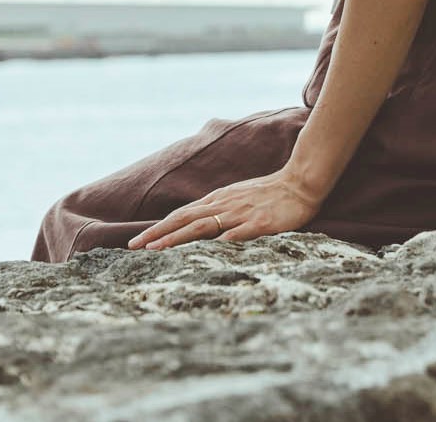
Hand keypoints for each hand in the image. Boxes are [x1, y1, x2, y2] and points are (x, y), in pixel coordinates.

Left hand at [128, 169, 325, 249]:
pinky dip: (220, 241)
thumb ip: (218, 209)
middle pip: (184, 219)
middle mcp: (225, 205)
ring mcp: (242, 214)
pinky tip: (205, 252)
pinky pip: (238, 233)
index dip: (160, 227)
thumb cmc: (271, 193)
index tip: (139, 241)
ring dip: (177, 238)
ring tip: (156, 249)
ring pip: (203, 226)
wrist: (302, 182)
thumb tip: (194, 223)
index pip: (182, 214)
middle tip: (134, 246)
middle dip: (158, 233)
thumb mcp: (239, 197)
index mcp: (219, 200)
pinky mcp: (261, 224)